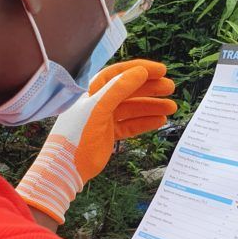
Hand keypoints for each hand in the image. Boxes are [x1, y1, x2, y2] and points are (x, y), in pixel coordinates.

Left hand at [16, 59, 175, 223]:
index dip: (140, 70)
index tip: (160, 70)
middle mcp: (99, 102)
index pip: (119, 74)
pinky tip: (160, 120)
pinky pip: (131, 125)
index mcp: (92, 91)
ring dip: (152, 106)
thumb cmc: (75, 135)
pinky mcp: (109, 134)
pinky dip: (145, 122)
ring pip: (133, 108)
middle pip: (129, 90)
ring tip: (172, 106)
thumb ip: (118, 89)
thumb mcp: (97, 109)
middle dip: (150, 88)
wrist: (65, 168)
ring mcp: (104, 118)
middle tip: (170, 87)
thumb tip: (140, 72)